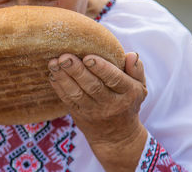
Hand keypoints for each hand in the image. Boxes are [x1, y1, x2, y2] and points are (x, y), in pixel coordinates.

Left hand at [48, 52, 147, 170]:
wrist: (117, 137)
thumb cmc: (127, 102)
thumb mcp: (139, 87)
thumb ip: (136, 70)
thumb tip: (130, 54)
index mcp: (128, 93)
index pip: (115, 79)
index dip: (101, 68)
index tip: (88, 57)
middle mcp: (110, 103)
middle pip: (92, 86)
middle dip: (77, 71)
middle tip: (65, 57)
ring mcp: (93, 111)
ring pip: (77, 94)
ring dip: (64, 78)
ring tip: (54, 63)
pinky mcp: (79, 115)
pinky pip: (68, 101)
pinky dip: (59, 87)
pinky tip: (53, 74)